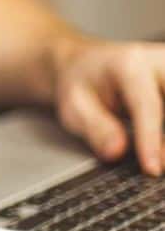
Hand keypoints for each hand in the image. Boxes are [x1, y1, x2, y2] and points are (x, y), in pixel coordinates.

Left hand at [55, 39, 164, 174]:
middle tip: (159, 166)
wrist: (87, 63)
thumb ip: (95, 128)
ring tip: (160, 158)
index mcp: (129, 65)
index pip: (148, 105)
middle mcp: (159, 62)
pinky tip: (162, 151)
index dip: (152, 140)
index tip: (152, 168)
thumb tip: (116, 152)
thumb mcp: (73, 105)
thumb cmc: (82, 84)